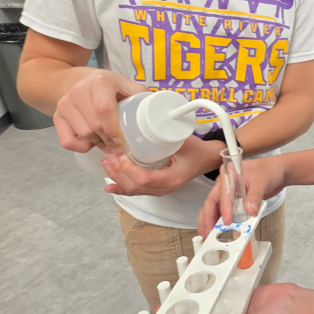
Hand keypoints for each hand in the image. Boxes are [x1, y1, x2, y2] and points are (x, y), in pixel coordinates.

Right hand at [54, 71, 143, 152]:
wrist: (76, 80)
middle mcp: (78, 91)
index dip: (114, 129)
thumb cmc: (105, 85)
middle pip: (95, 126)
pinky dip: (80, 147)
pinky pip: (67, 141)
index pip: (104, 110)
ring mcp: (65, 104)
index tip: (122, 141)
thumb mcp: (123, 83)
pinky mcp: (57, 116)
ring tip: (108, 142)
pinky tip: (91, 143)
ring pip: (83, 134)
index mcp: (99, 82)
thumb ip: (138, 94)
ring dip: (98, 143)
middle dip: (109, 140)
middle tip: (119, 146)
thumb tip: (157, 109)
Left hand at [101, 134, 226, 196]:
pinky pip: (136, 191)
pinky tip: (110, 186)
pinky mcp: (157, 188)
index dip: (128, 169)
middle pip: (135, 186)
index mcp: (172, 178)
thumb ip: (167, 134)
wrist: (207, 159)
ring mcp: (161, 190)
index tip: (120, 154)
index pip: (144, 179)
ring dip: (117, 177)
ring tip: (107, 162)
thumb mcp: (183, 140)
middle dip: (118, 171)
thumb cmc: (198, 150)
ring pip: (133, 189)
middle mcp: (165, 188)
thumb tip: (148, 122)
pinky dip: (121, 188)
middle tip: (109, 155)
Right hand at [197, 155, 288, 237]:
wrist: (278, 171)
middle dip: (208, 217)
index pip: (223, 193)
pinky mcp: (233, 199)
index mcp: (229, 172)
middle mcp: (225, 182)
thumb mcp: (262, 182)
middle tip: (208, 232)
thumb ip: (255, 197)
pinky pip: (223, 210)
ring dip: (210, 221)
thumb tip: (250, 211)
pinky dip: (220, 220)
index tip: (227, 221)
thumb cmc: (269, 170)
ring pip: (214, 207)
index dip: (224, 208)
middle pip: (212, 201)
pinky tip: (217, 230)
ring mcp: (228, 191)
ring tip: (208, 234)